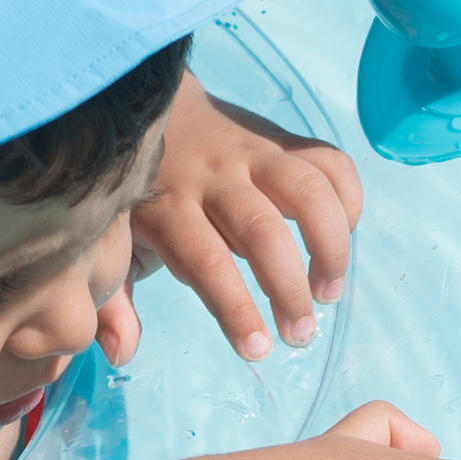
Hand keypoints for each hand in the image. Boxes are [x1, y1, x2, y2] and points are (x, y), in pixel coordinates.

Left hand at [130, 75, 356, 363]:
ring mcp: (252, 152)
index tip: (259, 349)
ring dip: (330, 245)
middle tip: (302, 333)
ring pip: (307, 190)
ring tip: (330, 291)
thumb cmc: (137, 195)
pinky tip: (341, 235)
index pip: (207, 260)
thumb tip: (120, 352)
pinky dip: (348, 200)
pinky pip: (330, 161)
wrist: (151, 107)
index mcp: (168, 207)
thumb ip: (113, 300)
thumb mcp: (113, 244)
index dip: (236, 308)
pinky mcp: (282, 138)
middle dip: (289, 287)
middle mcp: (213, 177)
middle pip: (262, 230)